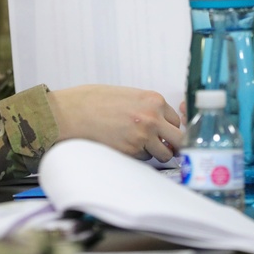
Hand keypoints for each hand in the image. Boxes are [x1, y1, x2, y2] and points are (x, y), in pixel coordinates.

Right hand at [47, 86, 183, 162]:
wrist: (74, 112)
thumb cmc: (96, 100)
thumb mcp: (128, 95)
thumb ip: (148, 107)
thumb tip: (160, 122)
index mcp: (153, 100)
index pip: (176, 121)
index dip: (170, 128)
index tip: (164, 132)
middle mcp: (152, 118)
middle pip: (179, 139)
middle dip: (172, 144)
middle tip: (163, 146)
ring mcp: (143, 136)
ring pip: (164, 154)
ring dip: (156, 153)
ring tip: (140, 145)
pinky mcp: (131, 151)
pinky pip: (144, 159)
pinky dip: (139, 156)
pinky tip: (125, 145)